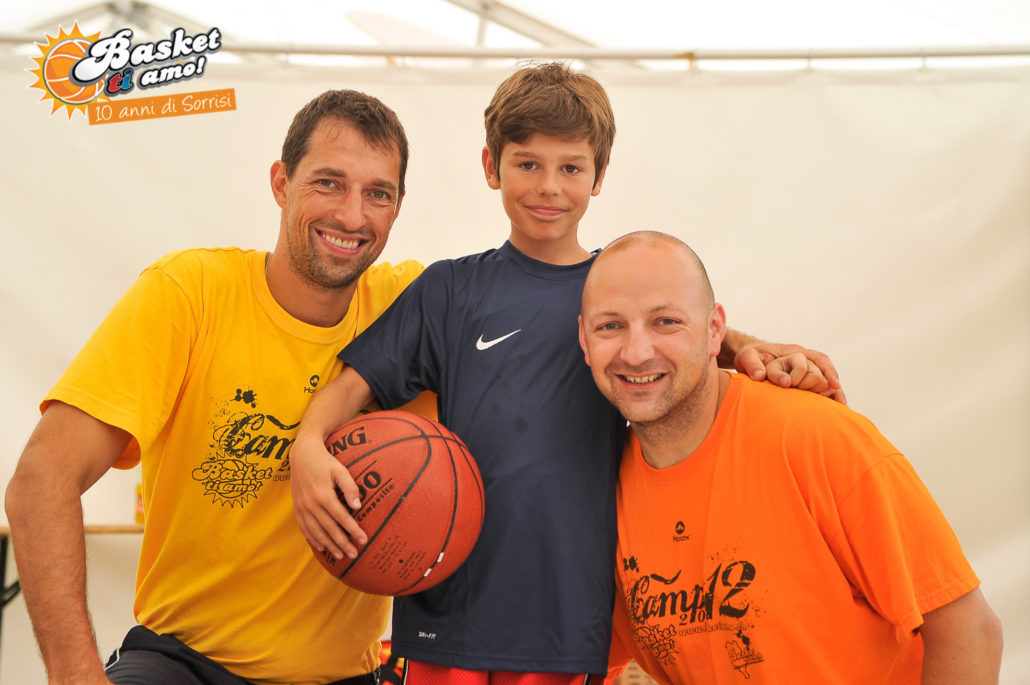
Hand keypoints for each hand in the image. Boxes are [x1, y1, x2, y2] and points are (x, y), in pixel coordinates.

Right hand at [290, 432, 367, 560]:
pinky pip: (304, 528)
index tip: (363, 540)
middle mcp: (311, 504)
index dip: (353, 530)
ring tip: (340, 556)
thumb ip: (350, 488)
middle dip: (342, 543)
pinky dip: (313, 540)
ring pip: (316, 532)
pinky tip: (322, 548)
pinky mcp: (297, 508)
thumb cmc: (325, 462)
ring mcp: (302, 508)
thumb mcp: (340, 470)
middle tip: (354, 554)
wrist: (301, 454)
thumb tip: (358, 506)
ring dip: (329, 545)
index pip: (341, 517)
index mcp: (323, 495)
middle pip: (329, 529)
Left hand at [734, 342, 846, 404]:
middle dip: (820, 384)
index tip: (833, 384)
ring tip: (842, 409)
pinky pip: (821, 390)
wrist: (750, 360)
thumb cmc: (750, 356)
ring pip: (826, 382)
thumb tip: (760, 377)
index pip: (818, 358)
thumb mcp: (747, 357)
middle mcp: (804, 361)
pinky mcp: (803, 383)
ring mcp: (805, 372)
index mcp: (794, 352)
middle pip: (824, 372)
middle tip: (814, 395)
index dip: (828, 370)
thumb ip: (752, 365)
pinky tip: (836, 411)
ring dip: (834, 393)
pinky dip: (830, 399)